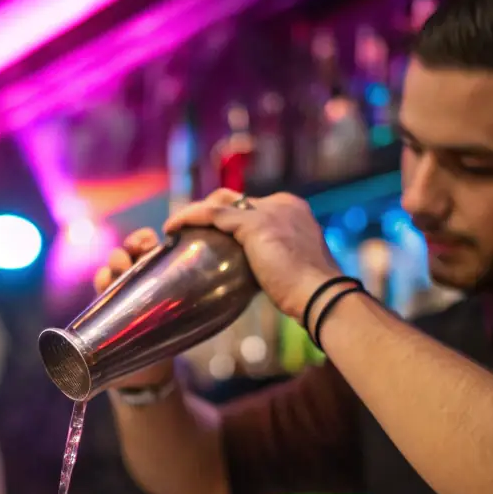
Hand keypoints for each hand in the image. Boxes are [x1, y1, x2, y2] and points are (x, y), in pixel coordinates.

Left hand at [92, 228, 174, 386]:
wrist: (147, 374)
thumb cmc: (122, 369)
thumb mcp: (106, 371)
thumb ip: (91, 377)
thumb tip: (75, 389)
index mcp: (105, 305)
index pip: (103, 281)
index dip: (105, 274)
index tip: (109, 277)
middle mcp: (121, 291)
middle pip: (119, 264)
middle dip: (121, 257)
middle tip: (126, 262)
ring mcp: (143, 283)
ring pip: (138, 255)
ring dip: (139, 243)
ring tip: (146, 244)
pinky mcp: (165, 283)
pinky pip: (159, 258)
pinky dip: (158, 246)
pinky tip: (162, 240)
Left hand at [164, 189, 338, 321]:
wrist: (320, 294)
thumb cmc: (308, 292)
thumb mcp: (291, 267)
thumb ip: (274, 259)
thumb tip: (260, 273)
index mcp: (292, 210)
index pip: (251, 206)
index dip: (226, 218)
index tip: (208, 236)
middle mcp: (280, 203)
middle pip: (234, 199)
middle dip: (208, 212)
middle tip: (187, 233)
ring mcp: (268, 209)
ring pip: (219, 202)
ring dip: (194, 214)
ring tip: (174, 230)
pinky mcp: (254, 222)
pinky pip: (211, 213)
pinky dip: (189, 218)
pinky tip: (172, 229)